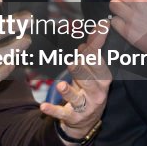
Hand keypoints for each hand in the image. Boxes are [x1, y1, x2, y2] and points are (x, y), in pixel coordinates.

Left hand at [39, 25, 111, 139]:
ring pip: (77, 98)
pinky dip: (53, 110)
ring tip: (59, 85)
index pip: (98, 67)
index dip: (91, 57)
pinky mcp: (72, 117)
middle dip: (81, 72)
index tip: (83, 46)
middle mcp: (97, 94)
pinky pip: (62, 113)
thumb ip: (94, 48)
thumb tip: (100, 25)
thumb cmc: (88, 88)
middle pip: (89, 82)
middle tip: (72, 63)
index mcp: (103, 80)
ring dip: (68, 91)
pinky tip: (43, 106)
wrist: (86, 120)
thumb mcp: (92, 69)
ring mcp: (85, 107)